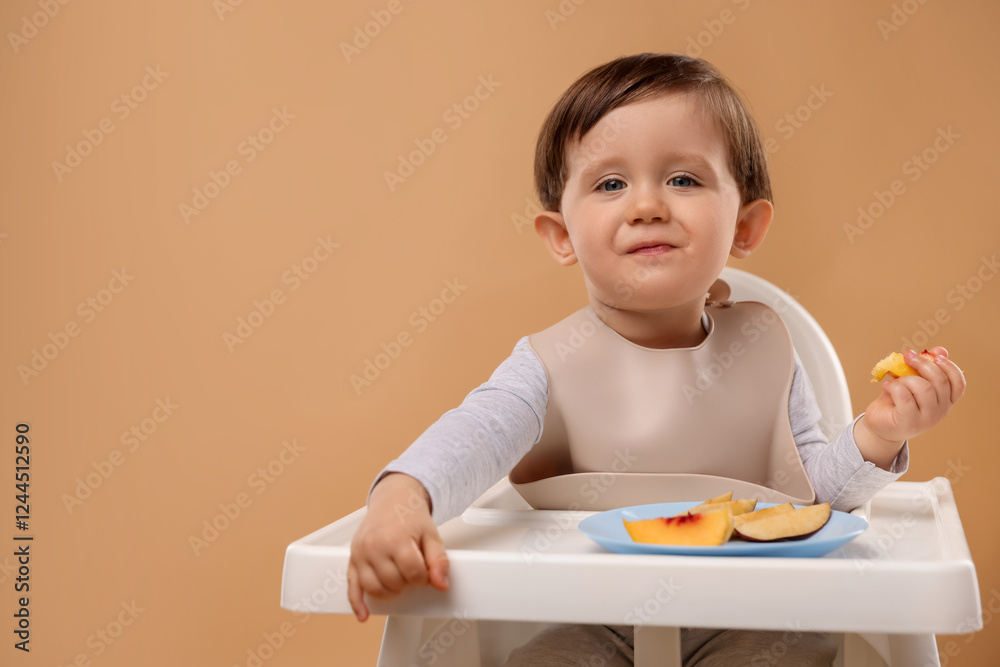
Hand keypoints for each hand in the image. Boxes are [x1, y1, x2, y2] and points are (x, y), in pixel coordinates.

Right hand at [347, 473, 449, 621]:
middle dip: (407, 582)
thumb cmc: (409, 515)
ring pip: (374, 589)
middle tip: (412, 569)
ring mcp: (361, 554)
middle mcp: (374, 546)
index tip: (425, 570)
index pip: (413, 574)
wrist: (393, 499)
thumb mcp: (431, 535)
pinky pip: (351, 587)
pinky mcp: (352, 559)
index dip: (423, 577)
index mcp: (396, 538)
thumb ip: (439, 561)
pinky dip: (356, 603)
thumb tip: (441, 584)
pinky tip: (363, 614)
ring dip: (390, 591)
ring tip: (398, 579)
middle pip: (394, 583)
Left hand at [856, 346, 965, 467]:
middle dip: (923, 363)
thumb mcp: (912, 382)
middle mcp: (940, 411)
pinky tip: (886, 387)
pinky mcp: (908, 422)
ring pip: (924, 388)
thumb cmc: (897, 401)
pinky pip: (905, 397)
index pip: (958, 384)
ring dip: (906, 378)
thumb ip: (926, 368)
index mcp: (945, 401)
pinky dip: (894, 387)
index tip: (935, 355)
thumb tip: (940, 350)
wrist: (879, 424)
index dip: (950, 367)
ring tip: (895, 380)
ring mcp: (926, 419)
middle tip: (907, 356)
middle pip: (940, 381)